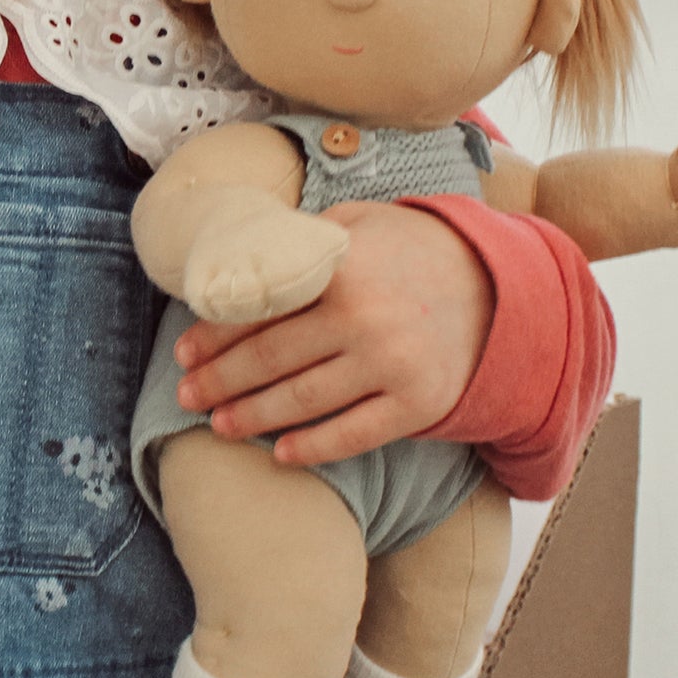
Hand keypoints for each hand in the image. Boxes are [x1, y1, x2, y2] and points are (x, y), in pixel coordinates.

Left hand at [170, 201, 493, 466]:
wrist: (494, 286)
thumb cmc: (408, 248)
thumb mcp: (355, 224)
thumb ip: (301, 243)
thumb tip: (236, 263)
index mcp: (339, 269)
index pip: (260, 309)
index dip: (215, 335)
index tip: (183, 352)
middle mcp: (363, 319)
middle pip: (271, 360)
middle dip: (220, 380)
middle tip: (186, 394)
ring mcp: (392, 365)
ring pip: (303, 401)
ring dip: (253, 416)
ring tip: (218, 424)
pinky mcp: (418, 404)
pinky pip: (354, 435)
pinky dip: (313, 448)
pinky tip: (280, 453)